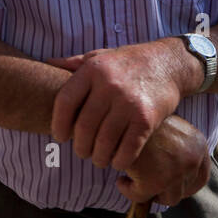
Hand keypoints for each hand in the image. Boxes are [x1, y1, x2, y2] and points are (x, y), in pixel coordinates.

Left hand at [47, 40, 194, 171]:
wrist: (169, 63)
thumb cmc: (129, 62)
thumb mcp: (101, 56)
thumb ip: (74, 63)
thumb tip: (47, 63)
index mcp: (94, 69)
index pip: (65, 102)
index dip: (58, 124)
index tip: (60, 136)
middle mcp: (109, 85)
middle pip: (83, 127)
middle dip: (80, 147)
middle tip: (82, 152)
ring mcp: (129, 103)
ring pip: (103, 142)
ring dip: (98, 158)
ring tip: (98, 159)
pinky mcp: (147, 119)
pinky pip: (127, 149)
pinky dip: (119, 161)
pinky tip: (117, 161)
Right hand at [117, 115, 209, 205]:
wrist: (125, 114)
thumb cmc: (144, 118)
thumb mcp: (172, 130)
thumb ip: (180, 149)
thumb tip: (174, 174)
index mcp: (198, 147)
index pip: (201, 178)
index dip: (186, 186)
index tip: (170, 185)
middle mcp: (192, 161)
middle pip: (184, 191)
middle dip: (166, 190)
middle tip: (148, 183)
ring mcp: (175, 173)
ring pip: (167, 199)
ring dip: (151, 193)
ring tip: (134, 181)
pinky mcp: (154, 182)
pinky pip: (141, 198)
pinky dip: (129, 191)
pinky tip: (121, 181)